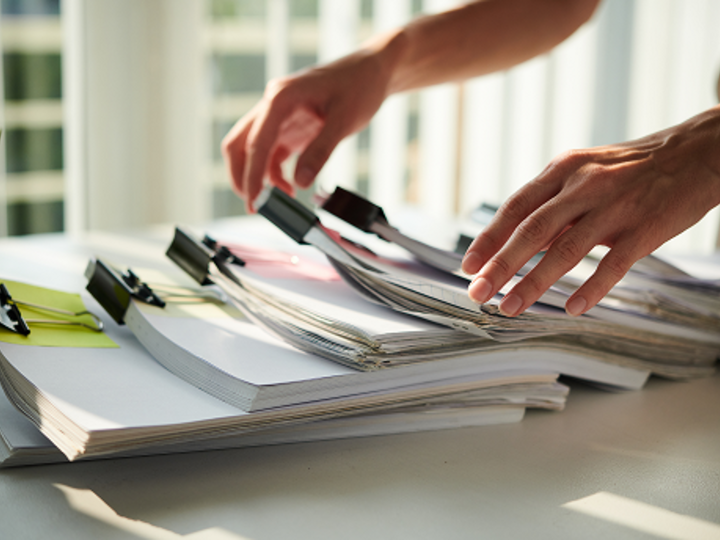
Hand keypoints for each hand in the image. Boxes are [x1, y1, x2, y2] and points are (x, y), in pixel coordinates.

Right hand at [222, 45, 397, 212]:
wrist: (372, 72)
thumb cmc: (359, 87)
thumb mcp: (344, 120)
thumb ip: (321, 151)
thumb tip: (300, 182)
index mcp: (281, 98)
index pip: (255, 142)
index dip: (252, 175)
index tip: (254, 201)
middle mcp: (273, 105)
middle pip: (240, 145)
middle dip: (242, 177)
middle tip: (254, 206)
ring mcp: (279, 117)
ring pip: (252, 151)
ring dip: (259, 177)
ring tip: (278, 201)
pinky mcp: (288, 128)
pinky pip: (271, 154)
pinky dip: (274, 173)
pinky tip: (290, 187)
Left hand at [462, 106, 719, 316]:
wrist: (697, 154)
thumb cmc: (631, 169)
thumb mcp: (584, 174)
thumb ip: (551, 206)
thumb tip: (515, 242)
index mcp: (563, 170)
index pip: (515, 208)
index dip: (488, 239)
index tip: (467, 265)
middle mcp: (584, 185)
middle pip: (531, 230)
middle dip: (499, 265)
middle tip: (477, 292)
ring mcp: (615, 207)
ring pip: (565, 250)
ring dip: (533, 282)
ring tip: (509, 307)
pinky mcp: (645, 228)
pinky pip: (613, 265)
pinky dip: (590, 288)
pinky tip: (571, 308)